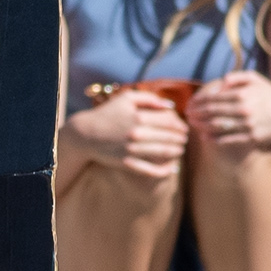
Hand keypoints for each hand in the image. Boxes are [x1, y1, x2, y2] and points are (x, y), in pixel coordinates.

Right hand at [64, 87, 189, 184]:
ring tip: (180, 150)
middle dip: (181, 139)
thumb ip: (149, 98)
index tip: (184, 128)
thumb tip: (171, 106)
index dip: (180, 125)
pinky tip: (173, 169)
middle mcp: (137, 134)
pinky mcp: (127, 163)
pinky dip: (164, 171)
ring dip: (176, 152)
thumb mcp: (126, 98)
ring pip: (163, 153)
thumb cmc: (107, 113)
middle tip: (184, 140)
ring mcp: (132, 150)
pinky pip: (151, 171)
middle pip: (169, 138)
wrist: (85, 134)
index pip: (169, 122)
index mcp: (139, 116)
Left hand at [189, 69, 270, 155]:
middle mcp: (244, 109)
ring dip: (201, 126)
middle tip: (188, 115)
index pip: (213, 98)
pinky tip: (205, 137)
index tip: (190, 104)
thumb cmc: (270, 94)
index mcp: (243, 94)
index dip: (198, 101)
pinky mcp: (251, 138)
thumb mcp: (255, 79)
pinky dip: (214, 139)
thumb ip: (236, 77)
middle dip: (197, 114)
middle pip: (212, 112)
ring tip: (193, 125)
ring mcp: (248, 125)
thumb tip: (220, 83)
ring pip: (217, 126)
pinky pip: (228, 139)